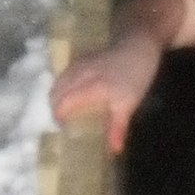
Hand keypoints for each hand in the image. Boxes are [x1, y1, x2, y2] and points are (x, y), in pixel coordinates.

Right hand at [49, 37, 159, 152]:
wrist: (141, 44)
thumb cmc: (136, 74)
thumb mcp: (129, 104)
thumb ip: (118, 127)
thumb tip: (115, 150)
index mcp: (90, 87)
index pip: (64, 102)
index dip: (58, 115)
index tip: (61, 127)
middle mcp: (80, 74)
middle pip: (56, 91)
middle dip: (54, 106)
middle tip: (60, 121)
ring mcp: (80, 63)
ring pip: (59, 80)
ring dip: (56, 94)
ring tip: (61, 108)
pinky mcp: (83, 57)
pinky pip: (65, 72)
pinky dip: (62, 83)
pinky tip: (67, 91)